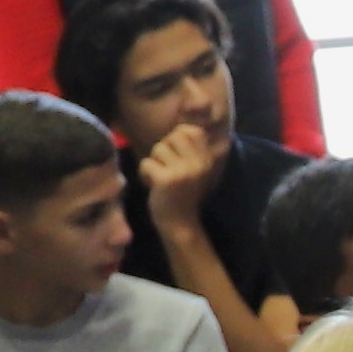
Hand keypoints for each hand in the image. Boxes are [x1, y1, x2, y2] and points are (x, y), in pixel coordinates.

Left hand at [136, 117, 223, 232]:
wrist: (180, 224)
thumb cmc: (183, 195)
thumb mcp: (194, 169)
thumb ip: (190, 149)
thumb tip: (180, 126)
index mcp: (207, 158)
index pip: (190, 130)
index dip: (177, 140)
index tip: (176, 158)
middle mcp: (199, 162)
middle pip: (172, 136)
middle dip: (164, 150)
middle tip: (167, 169)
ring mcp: (184, 171)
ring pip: (157, 149)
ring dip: (154, 163)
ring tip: (161, 179)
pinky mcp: (167, 179)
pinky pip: (146, 164)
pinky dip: (145, 175)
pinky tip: (153, 186)